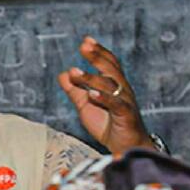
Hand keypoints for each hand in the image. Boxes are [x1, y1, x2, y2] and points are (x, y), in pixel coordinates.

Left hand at [56, 36, 154, 155]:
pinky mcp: (126, 115)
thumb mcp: (86, 107)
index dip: (98, 52)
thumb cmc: (109, 125)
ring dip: (92, 78)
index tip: (87, 41)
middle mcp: (122, 90)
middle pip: (111, 69)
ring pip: (110, 85)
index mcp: (114, 85)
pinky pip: (116, 104)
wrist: (126, 148)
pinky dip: (104, 98)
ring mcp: (125, 102)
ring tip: (75, 72)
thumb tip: (63, 74)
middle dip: (97, 56)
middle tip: (84, 46)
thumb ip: (75, 91)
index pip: (108, 64)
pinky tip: (92, 94)